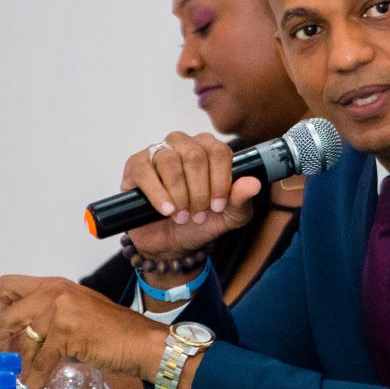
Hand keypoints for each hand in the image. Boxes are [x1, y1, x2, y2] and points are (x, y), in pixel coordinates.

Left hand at [0, 275, 168, 387]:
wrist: (142, 341)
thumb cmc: (115, 330)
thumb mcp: (77, 310)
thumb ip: (51, 315)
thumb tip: (24, 333)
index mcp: (55, 285)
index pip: (9, 285)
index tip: (3, 327)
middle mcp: (54, 293)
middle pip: (7, 313)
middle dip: (1, 338)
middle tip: (4, 357)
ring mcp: (59, 312)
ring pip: (22, 342)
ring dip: (19, 366)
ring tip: (19, 380)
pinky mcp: (66, 334)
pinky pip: (39, 362)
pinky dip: (34, 380)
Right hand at [121, 131, 260, 258]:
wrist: (171, 244)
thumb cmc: (201, 223)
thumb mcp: (229, 217)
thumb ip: (242, 200)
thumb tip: (254, 184)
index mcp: (210, 150)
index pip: (219, 151)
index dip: (220, 180)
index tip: (218, 206)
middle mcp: (184, 144)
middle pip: (195, 155)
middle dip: (199, 190)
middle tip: (198, 214)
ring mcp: (158, 152)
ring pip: (170, 160)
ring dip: (179, 193)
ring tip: (181, 216)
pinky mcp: (135, 166)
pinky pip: (145, 171)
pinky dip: (158, 194)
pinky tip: (166, 211)